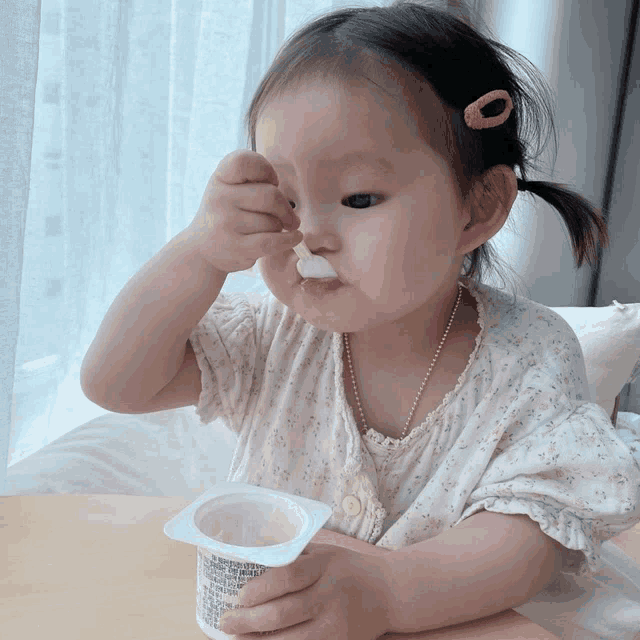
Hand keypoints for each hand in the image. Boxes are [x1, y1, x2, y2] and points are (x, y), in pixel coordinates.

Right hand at [187, 149, 301, 273]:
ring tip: (270, 230)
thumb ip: (255, 184)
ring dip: (279, 228)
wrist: (202, 249)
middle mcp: (219, 197)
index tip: (272, 182)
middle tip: (290, 218)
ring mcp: (226, 223)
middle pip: (271, 196)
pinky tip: (295, 237)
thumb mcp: (231, 190)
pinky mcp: (235, 246)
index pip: (244, 161)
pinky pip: (272, 241)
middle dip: (285, 208)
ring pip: (273, 222)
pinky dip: (289, 240)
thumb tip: (290, 207)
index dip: (266, 170)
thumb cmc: (227, 214)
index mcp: (220, 178)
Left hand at [218, 542, 393, 638]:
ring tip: (235, 639)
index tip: (239, 594)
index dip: (260, 588)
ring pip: (291, 639)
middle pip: (284, 611)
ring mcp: (335, 623)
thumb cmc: (347, 568)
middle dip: (248, 620)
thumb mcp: (325, 551)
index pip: (288, 577)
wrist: (389, 593)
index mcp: (325, 565)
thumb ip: (295, 555)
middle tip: (225, 621)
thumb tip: (250, 557)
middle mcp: (330, 594)